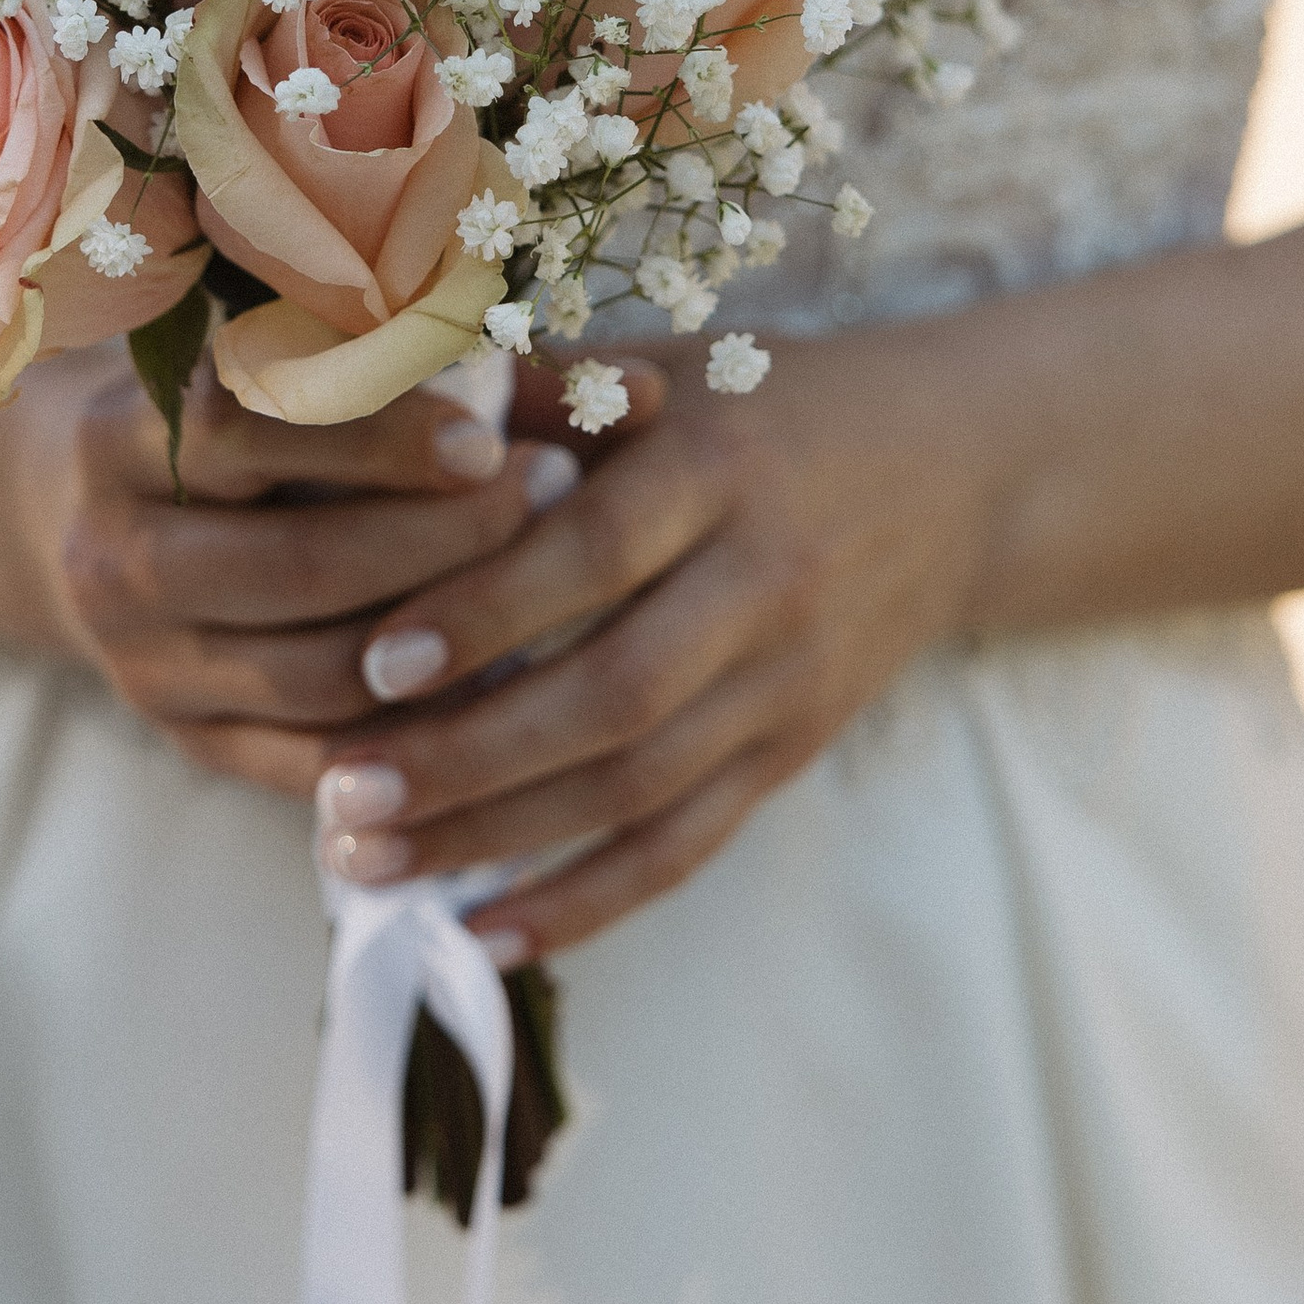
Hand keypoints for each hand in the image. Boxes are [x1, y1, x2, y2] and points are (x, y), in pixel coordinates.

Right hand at [26, 358, 585, 798]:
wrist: (116, 525)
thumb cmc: (259, 426)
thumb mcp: (314, 379)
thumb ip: (461, 375)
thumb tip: (646, 394)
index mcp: (121, 440)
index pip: (247, 432)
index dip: (379, 438)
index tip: (490, 439)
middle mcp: (113, 558)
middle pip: (302, 566)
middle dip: (445, 539)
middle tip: (557, 499)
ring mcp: (146, 668)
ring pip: (320, 675)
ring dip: (450, 641)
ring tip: (552, 597)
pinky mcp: (193, 746)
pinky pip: (321, 761)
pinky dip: (418, 730)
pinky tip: (507, 689)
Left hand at [311, 330, 992, 958]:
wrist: (959, 472)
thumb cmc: (771, 405)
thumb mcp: (670, 367)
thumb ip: (539, 389)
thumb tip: (389, 404)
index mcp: (722, 468)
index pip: (598, 551)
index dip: (487, 611)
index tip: (376, 662)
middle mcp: (766, 583)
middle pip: (614, 695)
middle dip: (468, 756)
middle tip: (343, 792)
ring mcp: (788, 684)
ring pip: (638, 790)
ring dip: (495, 841)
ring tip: (367, 865)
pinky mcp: (793, 754)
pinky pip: (685, 848)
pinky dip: (583, 902)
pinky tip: (483, 935)